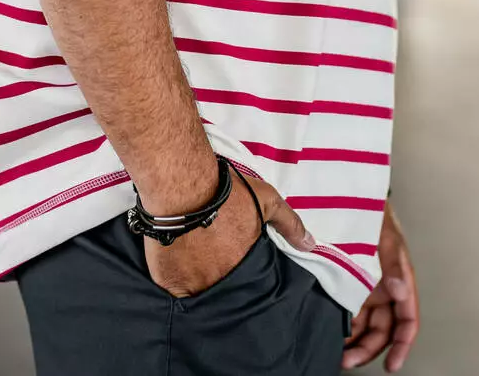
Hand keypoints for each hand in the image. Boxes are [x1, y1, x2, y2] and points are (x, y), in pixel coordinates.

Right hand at [144, 168, 315, 297]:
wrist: (183, 185)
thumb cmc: (224, 191)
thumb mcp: (265, 200)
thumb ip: (289, 223)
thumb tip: (310, 244)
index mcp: (244, 265)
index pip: (248, 281)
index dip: (241, 270)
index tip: (234, 260)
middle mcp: (221, 281)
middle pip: (223, 287)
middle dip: (221, 277)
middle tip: (213, 260)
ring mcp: (193, 285)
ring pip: (199, 293)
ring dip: (199, 283)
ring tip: (194, 263)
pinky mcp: (169, 282)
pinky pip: (174, 291)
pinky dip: (175, 284)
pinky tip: (176, 267)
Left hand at [342, 200, 418, 370]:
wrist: (350, 197)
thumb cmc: (375, 215)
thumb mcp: (387, 238)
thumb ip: (394, 266)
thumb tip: (400, 291)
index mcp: (400, 281)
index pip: (407, 321)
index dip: (402, 345)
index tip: (392, 365)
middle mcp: (385, 289)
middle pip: (383, 331)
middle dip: (369, 349)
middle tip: (349, 361)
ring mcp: (368, 288)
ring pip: (366, 326)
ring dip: (356, 342)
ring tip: (338, 353)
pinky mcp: (350, 283)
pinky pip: (351, 312)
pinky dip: (345, 326)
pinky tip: (332, 333)